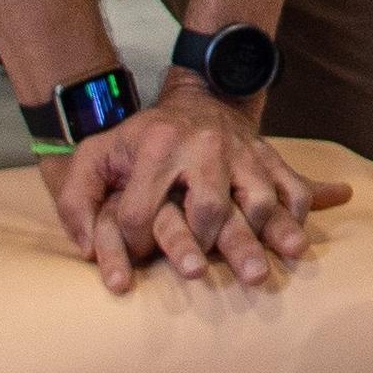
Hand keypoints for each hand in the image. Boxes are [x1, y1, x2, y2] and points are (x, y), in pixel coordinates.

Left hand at [40, 73, 351, 292]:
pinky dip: (295, 218)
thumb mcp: (97, 155)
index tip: (136, 257)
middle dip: (203, 246)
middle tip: (199, 275)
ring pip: (259, 201)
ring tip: (259, 270)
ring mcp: (243, 151)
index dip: (133, 243)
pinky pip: (293, 189)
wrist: (197, 97)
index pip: (142, 211)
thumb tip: (85, 249)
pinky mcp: (270, 157)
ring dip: (261, 238)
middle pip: (209, 208)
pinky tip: (290, 244)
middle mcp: (203, 146)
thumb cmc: (142, 140)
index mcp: (155, 145)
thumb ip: (76, 199)